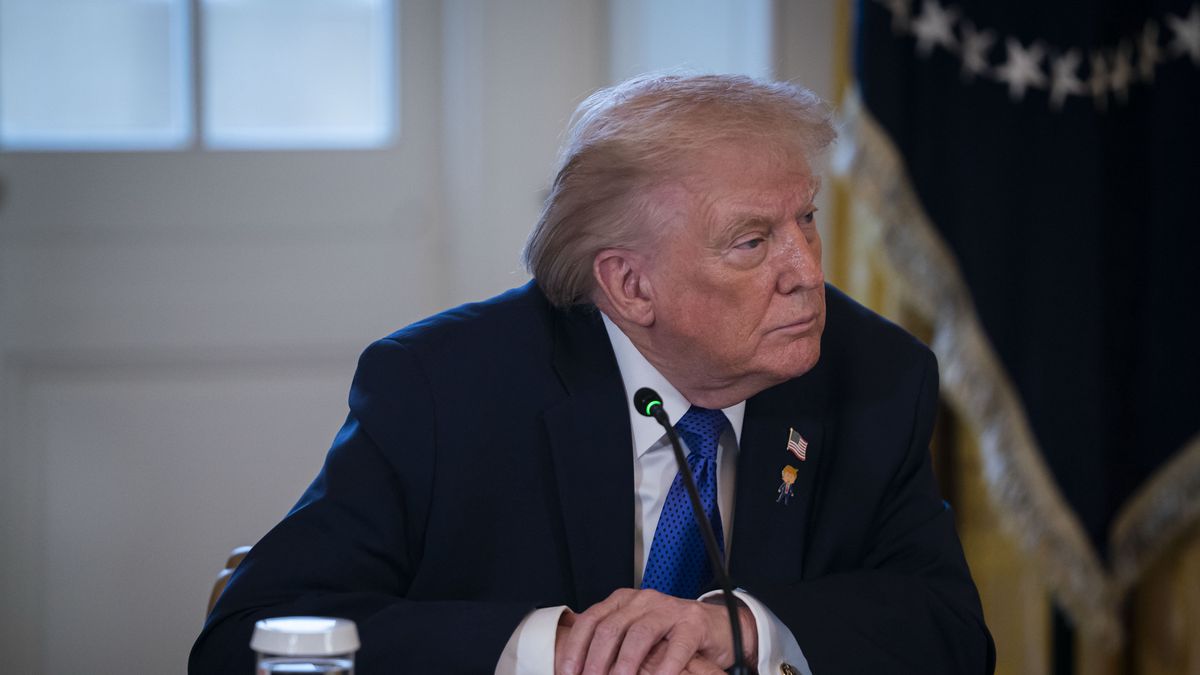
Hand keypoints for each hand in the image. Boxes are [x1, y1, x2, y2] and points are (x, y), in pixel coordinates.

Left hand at [553, 588, 756, 674]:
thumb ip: (612, 645)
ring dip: (625, 663)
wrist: (718, 627)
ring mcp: (669, 610)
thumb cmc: (672, 634)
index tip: (568, 671)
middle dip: (596, 659)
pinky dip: (664, 668)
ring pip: (640, 634)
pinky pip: (676, 647)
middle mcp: (644, 601)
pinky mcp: (693, 624)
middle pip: (611, 627)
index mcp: (624, 601)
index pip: (591, 620)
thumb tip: (581, 669)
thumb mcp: (637, 634)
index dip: (576, 647)